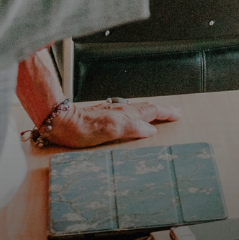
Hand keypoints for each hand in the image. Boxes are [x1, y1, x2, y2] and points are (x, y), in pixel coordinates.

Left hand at [40, 97, 182, 147]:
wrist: (60, 122)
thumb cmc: (81, 129)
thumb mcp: (109, 131)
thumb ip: (131, 128)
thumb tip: (151, 129)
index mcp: (125, 115)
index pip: (151, 111)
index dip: (166, 113)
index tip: (178, 114)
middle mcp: (121, 111)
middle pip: (147, 108)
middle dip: (163, 109)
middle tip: (176, 111)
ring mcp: (112, 112)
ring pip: (138, 109)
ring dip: (152, 111)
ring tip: (160, 113)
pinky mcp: (104, 115)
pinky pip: (128, 113)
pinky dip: (138, 114)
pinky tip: (134, 118)